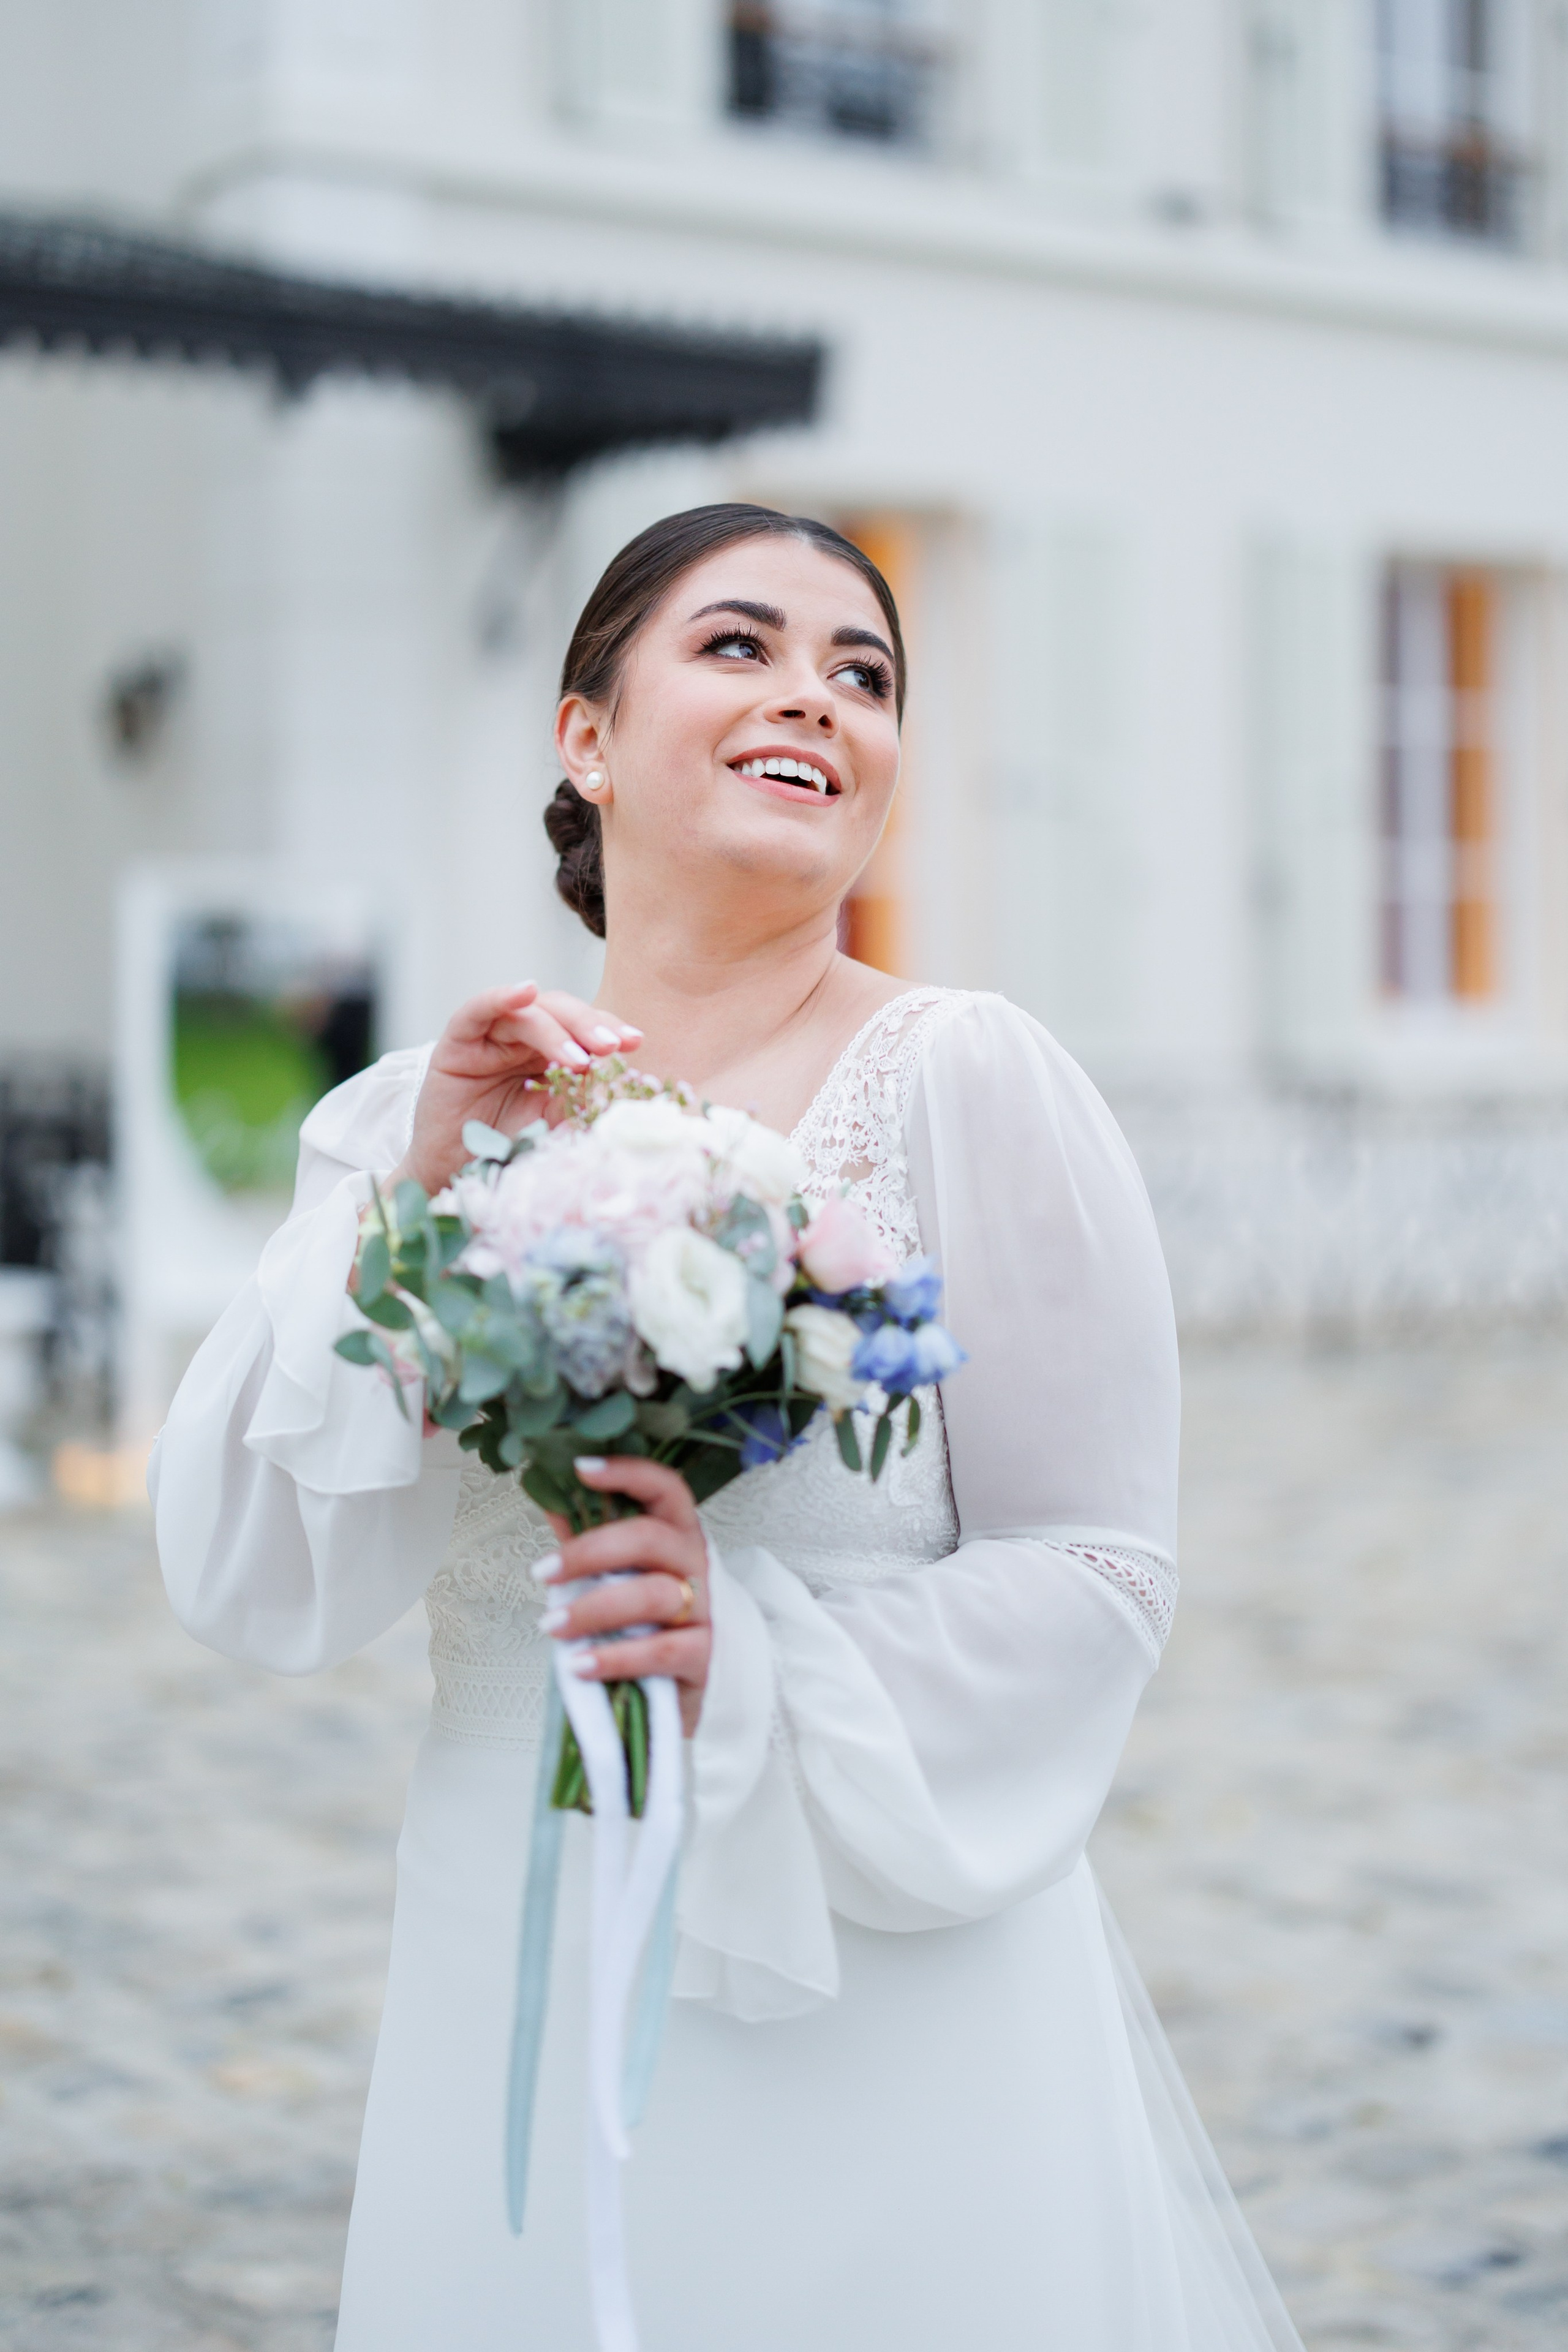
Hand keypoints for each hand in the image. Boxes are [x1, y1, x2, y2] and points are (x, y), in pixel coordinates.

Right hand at [389, 984, 641, 1195]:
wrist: (454, 1174)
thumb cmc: (507, 1148)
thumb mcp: (555, 1125)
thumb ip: (582, 1103)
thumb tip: (626, 1093)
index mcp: (552, 1053)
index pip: (585, 1029)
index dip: (610, 1029)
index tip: (636, 1043)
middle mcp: (524, 1039)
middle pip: (562, 1012)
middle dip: (590, 1025)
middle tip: (613, 1046)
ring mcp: (491, 1037)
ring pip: (529, 1012)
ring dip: (557, 1029)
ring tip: (580, 1059)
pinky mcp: (458, 1042)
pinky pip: (479, 1010)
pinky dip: (501, 997)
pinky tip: (525, 991)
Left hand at [540, 1458, 711, 1737]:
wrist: (708, 1674)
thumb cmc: (657, 1616)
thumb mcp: (626, 1572)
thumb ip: (592, 1537)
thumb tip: (551, 1496)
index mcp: (678, 1535)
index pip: (666, 1488)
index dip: (628, 1473)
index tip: (581, 1469)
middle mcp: (696, 1565)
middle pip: (650, 1539)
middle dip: (589, 1551)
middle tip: (543, 1572)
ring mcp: (706, 1610)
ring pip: (653, 1596)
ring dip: (593, 1608)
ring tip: (551, 1624)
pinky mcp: (705, 1656)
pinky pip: (659, 1651)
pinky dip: (614, 1657)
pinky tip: (579, 1664)